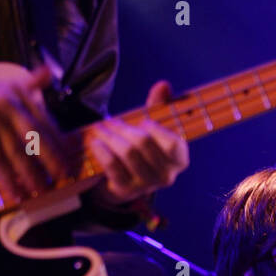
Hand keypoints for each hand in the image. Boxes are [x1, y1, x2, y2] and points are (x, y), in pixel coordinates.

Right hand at [0, 65, 72, 199]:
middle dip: (51, 157)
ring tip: (44, 190)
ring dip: (32, 174)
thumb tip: (49, 72)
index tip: (72, 156)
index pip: (43, 118)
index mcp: (16, 91)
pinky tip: (18, 194)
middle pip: (34, 134)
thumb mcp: (5, 89)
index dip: (59, 139)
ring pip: (18, 151)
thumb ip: (30, 84)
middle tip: (65, 175)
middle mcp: (5, 102)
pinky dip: (9, 180)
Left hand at [85, 80, 188, 203]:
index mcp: (179, 160)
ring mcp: (146, 185)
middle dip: (124, 128)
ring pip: (127, 152)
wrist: (124, 181)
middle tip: (111, 121)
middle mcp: (166, 176)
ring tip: (100, 129)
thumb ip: (159, 106)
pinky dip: (102, 150)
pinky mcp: (126, 190)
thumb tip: (164, 85)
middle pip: (143, 143)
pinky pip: (112, 165)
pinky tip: (95, 142)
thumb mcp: (153, 128)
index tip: (142, 121)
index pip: (173, 144)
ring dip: (110, 136)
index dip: (156, 129)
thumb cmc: (143, 149)